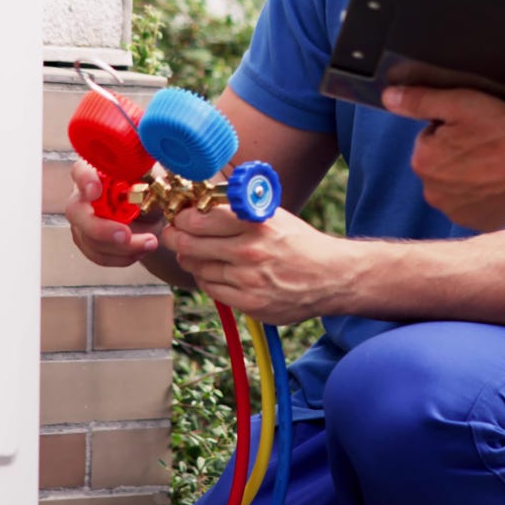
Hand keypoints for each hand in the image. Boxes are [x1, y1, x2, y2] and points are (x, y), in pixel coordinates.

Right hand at [65, 158, 162, 266]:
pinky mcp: (88, 242)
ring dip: (121, 247)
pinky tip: (140, 250)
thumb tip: (153, 179)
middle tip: (125, 234)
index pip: (81, 171)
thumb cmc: (149, 189)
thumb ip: (148, 176)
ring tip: (149, 242)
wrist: (153, 212)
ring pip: (90, 240)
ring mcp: (82, 221)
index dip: (85, 181)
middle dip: (100, 228)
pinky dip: (122, 257)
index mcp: (96, 171)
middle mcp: (83, 195)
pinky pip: (99, 255)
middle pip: (76, 212)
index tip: (95, 190)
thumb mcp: (153, 178)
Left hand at [162, 203, 343, 325]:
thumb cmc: (299, 242)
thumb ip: (239, 208)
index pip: (200, 219)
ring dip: (191, 260)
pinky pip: (212, 290)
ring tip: (196, 253)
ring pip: (198, 269)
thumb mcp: (273, 215)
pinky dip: (207, 280)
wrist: (331, 276)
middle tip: (173, 234)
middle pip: (191, 244)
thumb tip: (200, 201)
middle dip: (176, 238)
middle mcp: (250, 251)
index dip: (181, 218)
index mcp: (255, 223)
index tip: (178, 216)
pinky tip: (215, 272)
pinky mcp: (250, 303)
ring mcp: (249, 280)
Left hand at [381, 85, 504, 230]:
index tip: (477, 127)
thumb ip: (419, 99)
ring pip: (458, 183)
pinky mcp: (480, 223)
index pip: (431, 136)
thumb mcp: (461, 102)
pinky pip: (475, 202)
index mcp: (423, 162)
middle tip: (490, 142)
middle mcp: (433, 193)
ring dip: (472, 173)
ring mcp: (457, 212)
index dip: (455, 127)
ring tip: (499, 160)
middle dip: (459, 152)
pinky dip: (485, 192)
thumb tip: (389, 97)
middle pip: (442, 162)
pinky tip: (503, 180)